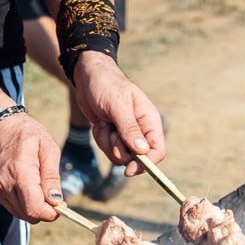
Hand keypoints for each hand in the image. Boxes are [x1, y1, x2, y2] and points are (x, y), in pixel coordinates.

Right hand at [0, 113, 63, 221]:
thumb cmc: (23, 132)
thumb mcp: (46, 147)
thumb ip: (52, 176)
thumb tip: (56, 201)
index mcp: (19, 172)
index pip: (34, 208)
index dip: (50, 213)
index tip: (59, 206)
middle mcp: (2, 184)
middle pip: (28, 214)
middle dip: (43, 211)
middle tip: (51, 196)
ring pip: (19, 213)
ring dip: (32, 206)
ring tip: (36, 185)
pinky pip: (10, 205)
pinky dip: (20, 201)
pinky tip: (21, 183)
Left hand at [73, 52, 165, 176]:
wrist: (87, 76)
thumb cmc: (106, 84)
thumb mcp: (117, 105)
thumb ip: (130, 129)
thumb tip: (142, 151)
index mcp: (149, 121)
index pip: (157, 151)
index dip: (147, 164)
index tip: (129, 168)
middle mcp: (141, 131)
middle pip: (137, 158)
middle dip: (120, 150)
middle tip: (111, 133)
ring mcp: (126, 135)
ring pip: (120, 156)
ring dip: (107, 142)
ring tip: (104, 122)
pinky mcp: (113, 137)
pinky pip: (108, 149)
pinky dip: (101, 138)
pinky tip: (100, 122)